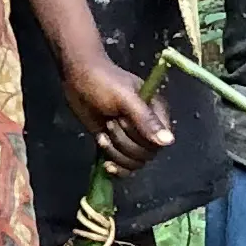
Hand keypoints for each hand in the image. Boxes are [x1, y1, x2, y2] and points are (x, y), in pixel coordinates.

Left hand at [66, 56, 173, 173]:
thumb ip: (145, 119)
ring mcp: (131, 138)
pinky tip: (106, 164)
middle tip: (110, 122)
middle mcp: (148, 127)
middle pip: (147, 154)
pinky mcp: (116, 145)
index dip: (143, 140)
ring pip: (135, 162)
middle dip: (125, 143)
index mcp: (156, 112)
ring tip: (103, 134)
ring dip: (116, 153)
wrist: (77, 78)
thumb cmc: (102, 82)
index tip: (124, 123)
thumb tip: (168, 142)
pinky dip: (116, 166)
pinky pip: (125, 166)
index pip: (160, 141)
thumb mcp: (124, 98)